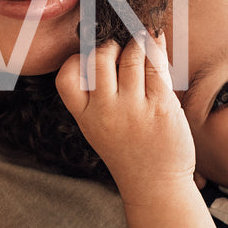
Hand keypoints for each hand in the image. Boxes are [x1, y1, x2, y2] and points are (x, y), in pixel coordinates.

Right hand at [56, 33, 195, 190]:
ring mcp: (133, 109)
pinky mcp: (161, 106)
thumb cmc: (131, 152)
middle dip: (110, 45)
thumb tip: (111, 43)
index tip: (90, 57)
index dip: (75, 60)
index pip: (66, 78)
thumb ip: (101, 93)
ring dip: (138, 42)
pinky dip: (157, 49)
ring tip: (143, 41)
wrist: (157, 186)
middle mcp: (106, 111)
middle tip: (122, 48)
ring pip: (131, 56)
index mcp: (86, 117)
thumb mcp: (101, 128)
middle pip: (98, 58)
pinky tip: (158, 44)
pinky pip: (156, 66)